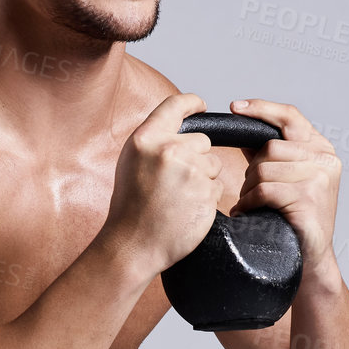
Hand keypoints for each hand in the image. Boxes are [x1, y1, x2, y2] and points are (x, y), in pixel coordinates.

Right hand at [101, 91, 223, 273]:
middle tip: (175, 182)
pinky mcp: (206, 193)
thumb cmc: (130, 207)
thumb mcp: (131, 163)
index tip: (201, 105)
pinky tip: (187, 210)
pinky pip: (217, 187)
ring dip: (203, 179)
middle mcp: (168, 151)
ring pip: (213, 165)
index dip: (192, 103)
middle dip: (196, 158)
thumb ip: (154, 142)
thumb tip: (181, 128)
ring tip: (179, 198)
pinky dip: (206, 198)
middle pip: (202, 141)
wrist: (133, 245)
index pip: (175, 105)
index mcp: (146, 139)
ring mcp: (190, 172)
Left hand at [227, 98, 340, 265]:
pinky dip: (250, 202)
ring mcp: (320, 178)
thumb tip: (244, 127)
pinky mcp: (309, 199)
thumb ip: (271, 154)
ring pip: (264, 169)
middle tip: (249, 193)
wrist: (309, 257)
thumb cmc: (294, 218)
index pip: (289, 117)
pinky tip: (247, 212)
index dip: (261, 109)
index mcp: (321, 149)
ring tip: (250, 204)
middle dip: (251, 170)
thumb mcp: (287, 179)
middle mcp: (325, 159)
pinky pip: (265, 190)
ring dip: (249, 189)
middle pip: (270, 147)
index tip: (235, 107)